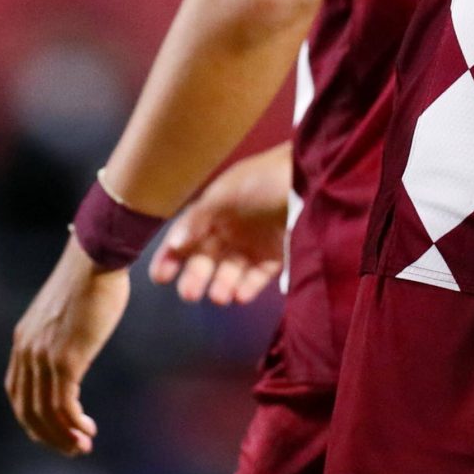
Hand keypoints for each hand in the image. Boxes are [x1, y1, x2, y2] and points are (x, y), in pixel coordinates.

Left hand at [6, 237, 128, 455]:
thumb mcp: (66, 312)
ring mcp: (44, 356)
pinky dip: (73, 423)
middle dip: (48, 435)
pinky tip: (88, 429)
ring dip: (63, 435)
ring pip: (45, 412)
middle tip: (70, 449)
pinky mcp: (66, 358)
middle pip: (27, 409)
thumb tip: (75, 344)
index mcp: (23, 340)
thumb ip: (62, 333)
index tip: (55, 430)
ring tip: (82, 446)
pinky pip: (63, 403)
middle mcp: (27, 351)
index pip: (17, 392)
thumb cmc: (91, 279)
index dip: (33, 418)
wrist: (96, 258)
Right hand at [150, 145, 290, 305]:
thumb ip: (198, 219)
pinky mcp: (277, 255)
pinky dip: (248, 287)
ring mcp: (254, 242)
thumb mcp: (226, 194)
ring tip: (219, 296)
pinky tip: (240, 295)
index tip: (160, 278)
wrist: (313, 177)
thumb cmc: (264, 180)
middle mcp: (231, 227)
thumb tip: (173, 244)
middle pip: (206, 258)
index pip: (185, 235)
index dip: (170, 256)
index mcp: (215, 209)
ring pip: (231, 271)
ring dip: (222, 285)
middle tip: (189, 294)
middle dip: (196, 277)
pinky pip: (257, 276)